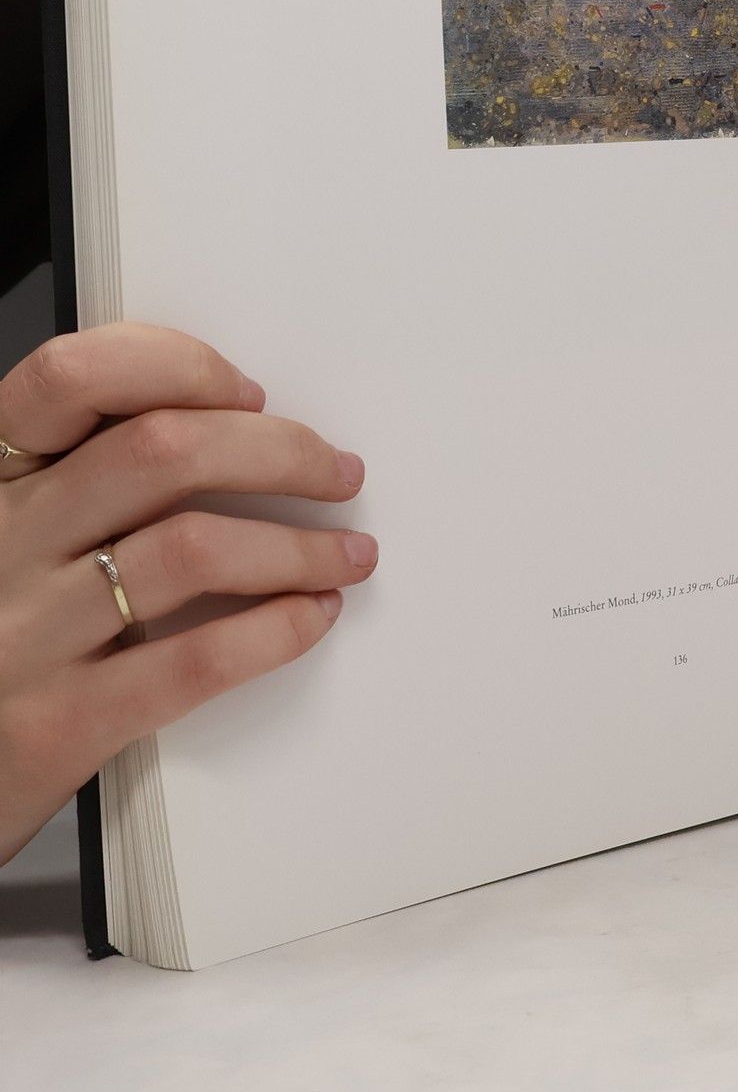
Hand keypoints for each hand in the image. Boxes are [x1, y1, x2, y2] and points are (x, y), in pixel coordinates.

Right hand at [0, 323, 374, 865]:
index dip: (177, 368)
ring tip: (349, 554)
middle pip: (162, 451)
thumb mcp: (12, 534)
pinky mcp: (55, 724)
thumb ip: (87, 478)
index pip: (70, 377)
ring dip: (301, 547)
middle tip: (337, 472)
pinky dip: (274, 631)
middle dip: (280, 451)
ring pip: (193, 548)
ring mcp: (23, 635)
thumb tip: (235, 428)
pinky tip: (311, 617)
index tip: (250, 393)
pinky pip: (193, 659)